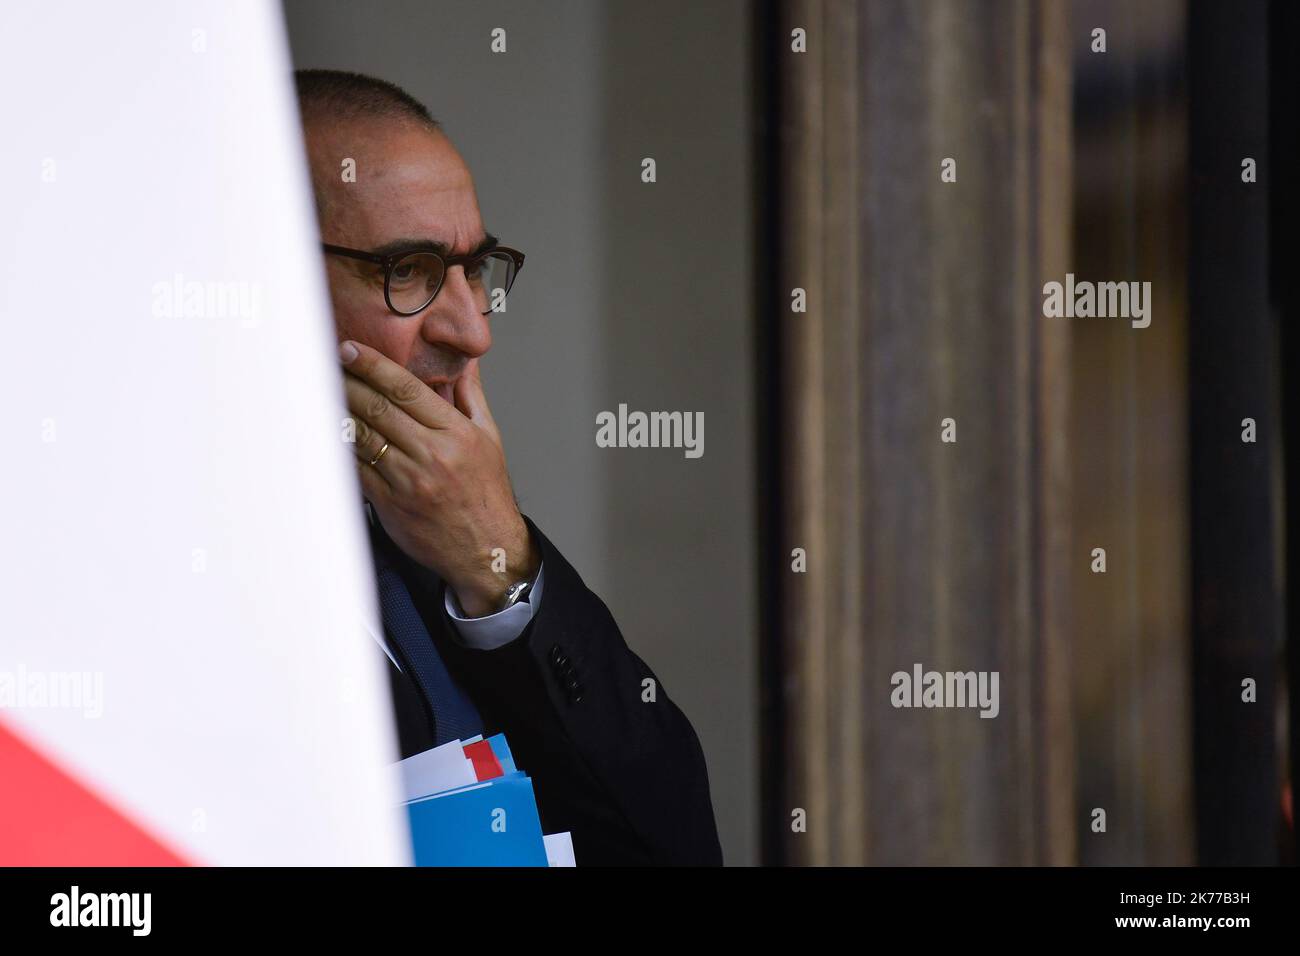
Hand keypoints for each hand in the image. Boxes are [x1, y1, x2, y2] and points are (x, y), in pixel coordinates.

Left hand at [341, 340, 538, 615]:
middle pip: (377, 407)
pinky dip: (340, 449)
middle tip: (324, 364)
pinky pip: (357, 469)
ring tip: (318, 393)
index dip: (373, 365)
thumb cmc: (486, 492)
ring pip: (362, 436)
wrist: (486, 549)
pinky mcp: (391, 504)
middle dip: (346, 381)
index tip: (351, 349)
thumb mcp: (489, 438)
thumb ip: (470, 397)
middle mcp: (432, 453)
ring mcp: (409, 480)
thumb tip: (465, 361)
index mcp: (455, 433)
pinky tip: (327, 433)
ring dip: (336, 411)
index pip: (406, 388)